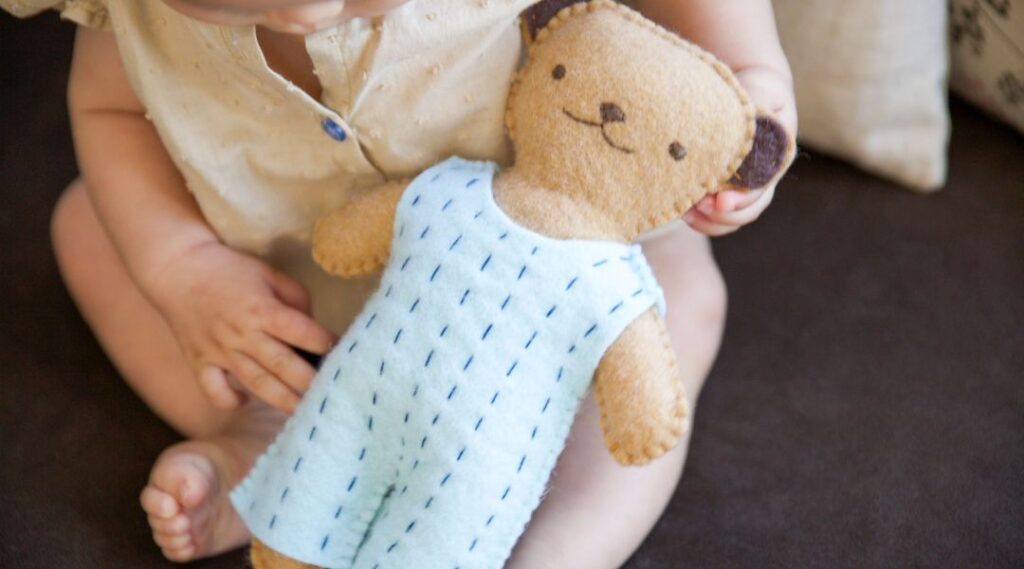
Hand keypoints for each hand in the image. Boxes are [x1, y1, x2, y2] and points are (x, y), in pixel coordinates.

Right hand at [145, 241, 336, 412]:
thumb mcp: (269, 274)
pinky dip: (230, 400)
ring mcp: (219, 351)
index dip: (325, 343)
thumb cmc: (229, 269)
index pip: (302, 332)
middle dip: (309, 381)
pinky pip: (215, 391)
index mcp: (262, 308)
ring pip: (256, 383)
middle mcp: (242, 333)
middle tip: (330, 393)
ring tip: (303, 411)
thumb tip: (314, 328)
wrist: (176, 269)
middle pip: (283, 365)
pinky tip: (246, 401)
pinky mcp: (199, 362)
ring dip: (282, 400)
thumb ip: (296, 299)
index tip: (342, 351)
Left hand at [684, 66, 796, 236]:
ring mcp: (741, 187)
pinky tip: (680, 206)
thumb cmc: (756, 88)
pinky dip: (696, 215)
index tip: (717, 200)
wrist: (747, 87)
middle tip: (694, 208)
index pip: (760, 190)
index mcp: (776, 159)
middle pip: (745, 212)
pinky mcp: (721, 188)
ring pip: (728, 218)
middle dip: (720, 216)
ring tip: (684, 211)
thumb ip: (758, 104)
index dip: (740, 201)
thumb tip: (752, 121)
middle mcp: (762, 179)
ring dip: (706, 220)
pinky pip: (712, 213)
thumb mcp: (762, 90)